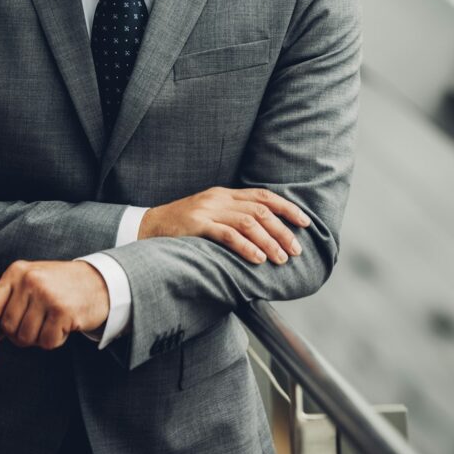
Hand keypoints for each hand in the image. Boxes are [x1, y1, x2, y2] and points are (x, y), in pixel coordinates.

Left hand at [0, 260, 109, 363]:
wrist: (98, 282)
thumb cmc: (56, 289)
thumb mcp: (25, 294)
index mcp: (15, 273)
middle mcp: (29, 279)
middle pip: (8, 328)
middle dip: (21, 334)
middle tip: (39, 322)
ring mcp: (46, 293)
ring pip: (26, 338)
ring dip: (39, 338)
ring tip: (52, 320)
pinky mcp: (63, 309)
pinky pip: (47, 342)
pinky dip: (54, 341)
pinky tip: (64, 325)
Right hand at [138, 187, 310, 264]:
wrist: (148, 226)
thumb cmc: (183, 226)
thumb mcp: (210, 214)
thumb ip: (233, 217)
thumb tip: (265, 234)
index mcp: (225, 194)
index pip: (263, 196)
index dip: (287, 208)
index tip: (304, 223)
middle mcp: (219, 199)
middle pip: (261, 210)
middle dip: (283, 230)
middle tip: (296, 250)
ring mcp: (208, 211)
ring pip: (248, 222)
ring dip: (269, 241)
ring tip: (281, 259)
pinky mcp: (196, 225)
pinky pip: (227, 234)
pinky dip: (246, 246)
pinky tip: (258, 258)